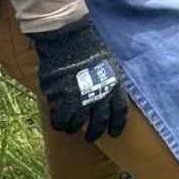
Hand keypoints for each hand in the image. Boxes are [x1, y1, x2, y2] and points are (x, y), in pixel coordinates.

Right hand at [28, 16, 127, 141]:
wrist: (68, 39)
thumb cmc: (89, 47)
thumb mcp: (109, 64)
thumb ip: (109, 82)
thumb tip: (109, 94)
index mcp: (114, 86)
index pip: (119, 112)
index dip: (117, 125)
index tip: (114, 134)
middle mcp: (99, 96)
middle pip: (99, 122)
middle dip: (95, 133)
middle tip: (91, 138)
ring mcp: (79, 99)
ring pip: (77, 123)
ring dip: (74, 128)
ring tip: (71, 128)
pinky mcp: (60, 99)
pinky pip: (59, 118)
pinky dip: (59, 123)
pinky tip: (58, 122)